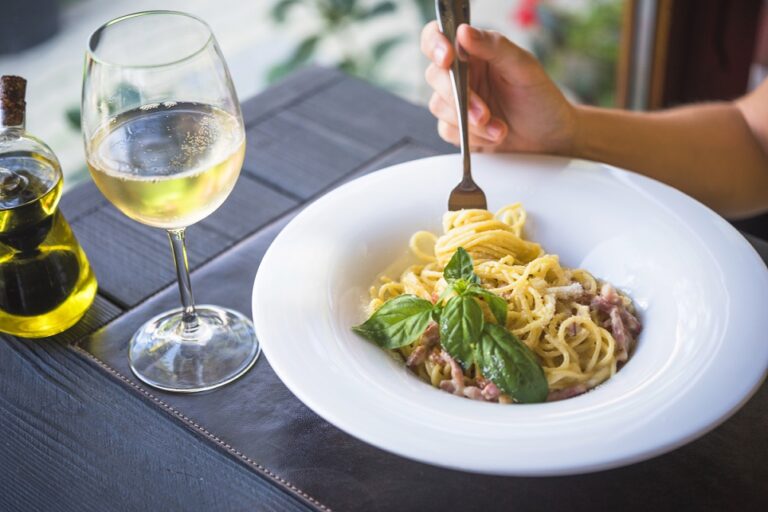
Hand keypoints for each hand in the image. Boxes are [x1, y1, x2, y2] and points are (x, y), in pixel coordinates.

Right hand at [421, 22, 576, 153]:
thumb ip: (494, 46)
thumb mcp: (523, 67)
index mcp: (475, 50)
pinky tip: (493, 135)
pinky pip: (447, 130)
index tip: (447, 59)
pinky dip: (471, 136)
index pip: (439, 36)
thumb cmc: (540, 99)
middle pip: (435, 76)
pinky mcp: (457, 126)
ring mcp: (457, 100)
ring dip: (469, 122)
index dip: (436, 44)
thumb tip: (464, 32)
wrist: (548, 137)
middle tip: (484, 113)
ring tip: (499, 128)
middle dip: (460, 98)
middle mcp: (462, 73)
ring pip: (439, 106)